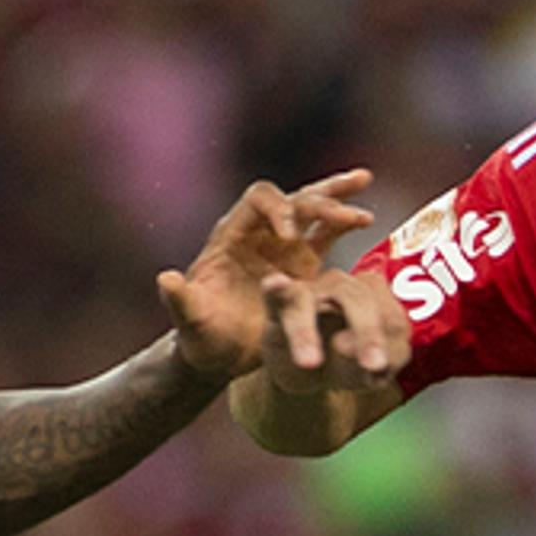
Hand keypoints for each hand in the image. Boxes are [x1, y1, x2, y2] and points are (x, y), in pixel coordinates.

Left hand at [160, 170, 377, 380]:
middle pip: (292, 198)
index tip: (291, 236)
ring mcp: (282, 246)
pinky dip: (345, 222)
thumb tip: (166, 279)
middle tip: (348, 215)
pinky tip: (369, 217)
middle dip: (319, 201)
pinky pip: (327, 235)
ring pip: (312, 208)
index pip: (258, 202)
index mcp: (232, 235)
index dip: (276, 210)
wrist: (220, 356)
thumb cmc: (202, 338)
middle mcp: (259, 233)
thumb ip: (180, 302)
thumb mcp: (191, 323)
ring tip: (364, 179)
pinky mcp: (302, 264)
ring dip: (336, 196)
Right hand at [241, 266, 410, 394]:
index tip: (377, 367)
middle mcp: (342, 286)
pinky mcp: (277, 308)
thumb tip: (348, 343)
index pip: (388, 313)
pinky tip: (275, 284)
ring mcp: (308, 293)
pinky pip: (274, 292)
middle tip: (368, 365)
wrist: (310, 376)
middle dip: (364, 332)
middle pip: (354, 297)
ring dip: (306, 332)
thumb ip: (385, 359)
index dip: (384, 338)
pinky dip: (274, 287)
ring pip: (306, 299)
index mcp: (375, 297)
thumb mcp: (376, 372)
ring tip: (309, 363)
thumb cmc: (350, 364)